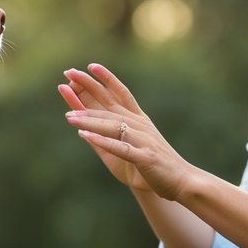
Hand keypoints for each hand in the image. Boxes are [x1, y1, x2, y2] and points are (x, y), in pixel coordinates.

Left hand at [59, 64, 193, 200]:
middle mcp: (140, 125)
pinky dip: (103, 142)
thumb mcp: (127, 147)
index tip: (89, 66)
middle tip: (67, 78)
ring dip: (89, 120)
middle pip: (110, 105)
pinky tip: (85, 136)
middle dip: (88, 89)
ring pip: (112, 125)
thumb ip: (105, 138)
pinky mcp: (144, 157)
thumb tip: (84, 129)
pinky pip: (120, 147)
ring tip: (69, 117)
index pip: (120, 93)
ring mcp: (143, 139)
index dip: (106, 78)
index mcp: (138, 120)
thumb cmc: (150, 165)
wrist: (180, 181)